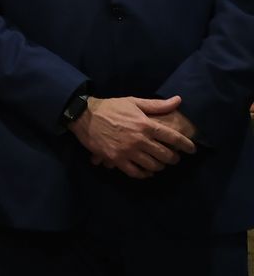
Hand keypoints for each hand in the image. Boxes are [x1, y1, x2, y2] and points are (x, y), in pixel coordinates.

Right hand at [71, 95, 196, 178]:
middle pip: (165, 155)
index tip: (192, 149)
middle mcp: (140, 139)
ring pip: (153, 166)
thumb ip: (157, 105)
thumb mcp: (134, 102)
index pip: (173, 137)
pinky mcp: (117, 159)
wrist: (84, 116)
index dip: (186, 145)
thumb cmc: (111, 108)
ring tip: (160, 164)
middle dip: (173, 158)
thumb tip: (178, 100)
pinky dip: (144, 174)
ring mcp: (128, 151)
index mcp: (146, 124)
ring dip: (160, 166)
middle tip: (173, 158)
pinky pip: (136, 172)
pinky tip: (147, 172)